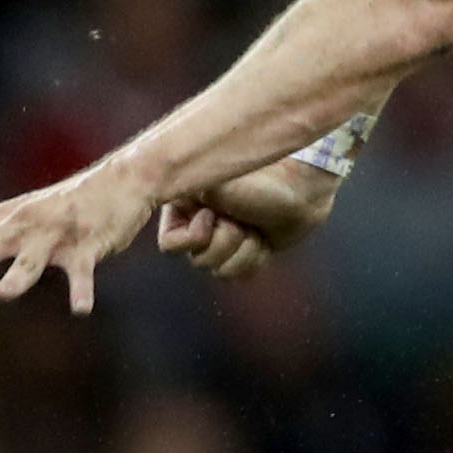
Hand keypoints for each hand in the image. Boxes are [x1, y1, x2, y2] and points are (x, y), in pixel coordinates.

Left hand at [0, 154, 155, 313]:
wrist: (126, 178)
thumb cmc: (71, 202)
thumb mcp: (25, 212)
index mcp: (7, 217)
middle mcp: (25, 224)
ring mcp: (56, 236)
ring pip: (28, 264)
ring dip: (13, 281)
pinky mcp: (88, 247)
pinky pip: (82, 275)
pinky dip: (81, 292)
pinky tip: (80, 310)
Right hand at [154, 162, 339, 282]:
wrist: (304, 184)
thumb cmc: (260, 177)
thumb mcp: (213, 184)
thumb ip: (181, 195)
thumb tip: (149, 192)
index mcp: (184, 205)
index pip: (171, 246)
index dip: (194, 238)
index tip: (213, 216)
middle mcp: (199, 223)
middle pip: (198, 261)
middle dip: (226, 242)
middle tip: (242, 220)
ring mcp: (224, 237)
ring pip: (219, 271)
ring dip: (244, 251)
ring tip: (256, 228)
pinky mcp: (246, 249)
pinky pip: (239, 275)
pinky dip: (255, 259)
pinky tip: (264, 239)